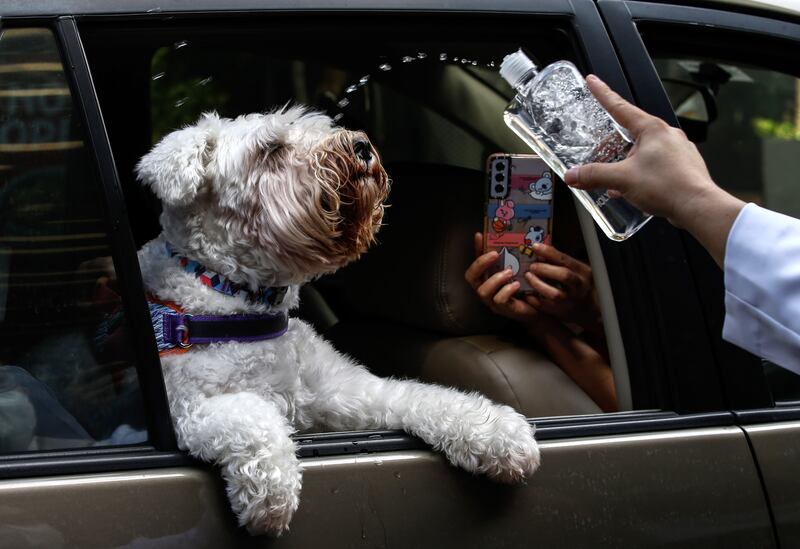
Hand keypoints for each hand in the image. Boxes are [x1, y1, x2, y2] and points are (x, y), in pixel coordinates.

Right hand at [465, 233, 541, 324]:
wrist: (541, 307)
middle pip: (471, 277)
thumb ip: (511, 256)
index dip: (475, 250)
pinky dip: (507, 290)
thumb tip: (510, 236)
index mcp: (486, 279)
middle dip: (480, 264)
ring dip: (495, 279)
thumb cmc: (527, 286)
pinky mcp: (504, 309)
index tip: (480, 235)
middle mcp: (485, 289)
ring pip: (483, 291)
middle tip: (495, 254)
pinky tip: (516, 284)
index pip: (474, 262)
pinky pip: (499, 300)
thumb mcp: (519, 268)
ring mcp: (493, 301)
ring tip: (509, 272)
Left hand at [524, 243, 597, 326]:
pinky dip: (535, 300)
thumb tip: (541, 250)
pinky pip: (547, 307)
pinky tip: (528, 294)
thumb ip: (561, 261)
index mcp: (583, 271)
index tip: (536, 247)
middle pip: (563, 275)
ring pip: (555, 294)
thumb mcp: (578, 269)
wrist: (590, 308)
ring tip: (529, 277)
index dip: (549, 252)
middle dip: (545, 269)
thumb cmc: (580, 284)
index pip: (565, 260)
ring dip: (538, 284)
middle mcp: (579, 286)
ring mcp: (572, 300)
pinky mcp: (563, 312)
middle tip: (532, 266)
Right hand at [565, 75, 721, 226]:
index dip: (603, 94)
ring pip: (645, 151)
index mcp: (652, 129)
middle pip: (632, 132)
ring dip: (629, 162)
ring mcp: (677, 150)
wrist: (697, 206)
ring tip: (618, 178)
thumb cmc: (667, 186)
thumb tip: (573, 175)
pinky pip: (657, 165)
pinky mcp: (683, 166)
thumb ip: (594, 175)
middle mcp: (667, 135)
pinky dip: (643, 173)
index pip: (621, 107)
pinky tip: (635, 188)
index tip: (593, 82)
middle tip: (601, 152)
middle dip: (614, 143)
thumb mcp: (622, 179)